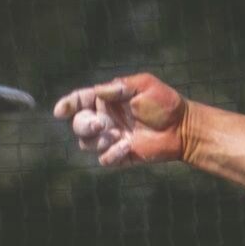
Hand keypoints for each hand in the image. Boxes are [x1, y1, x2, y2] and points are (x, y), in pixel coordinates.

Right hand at [52, 73, 186, 166]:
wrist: (183, 128)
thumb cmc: (165, 103)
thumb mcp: (144, 85)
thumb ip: (120, 87)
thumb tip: (97, 92)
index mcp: (107, 101)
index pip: (80, 101)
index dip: (68, 105)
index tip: (61, 111)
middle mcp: (105, 119)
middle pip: (79, 124)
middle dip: (84, 125)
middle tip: (101, 126)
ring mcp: (111, 138)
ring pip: (87, 143)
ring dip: (97, 140)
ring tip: (117, 136)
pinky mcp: (121, 155)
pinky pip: (104, 159)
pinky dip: (111, 154)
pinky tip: (127, 147)